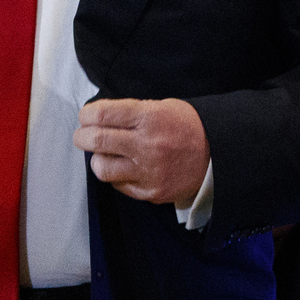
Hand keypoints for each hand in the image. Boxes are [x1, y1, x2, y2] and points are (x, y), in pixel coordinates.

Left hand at [74, 98, 209, 207]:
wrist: (217, 155)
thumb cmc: (186, 127)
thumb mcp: (161, 107)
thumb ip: (130, 113)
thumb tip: (97, 118)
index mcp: (150, 118)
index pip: (102, 114)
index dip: (86, 115)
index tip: (85, 116)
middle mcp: (148, 145)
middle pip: (96, 141)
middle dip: (82, 137)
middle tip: (83, 136)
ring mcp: (149, 171)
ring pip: (102, 169)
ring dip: (97, 159)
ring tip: (104, 154)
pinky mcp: (151, 192)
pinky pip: (118, 185)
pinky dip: (115, 175)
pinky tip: (122, 167)